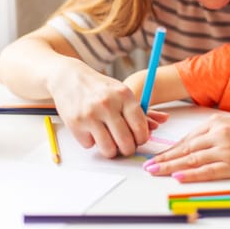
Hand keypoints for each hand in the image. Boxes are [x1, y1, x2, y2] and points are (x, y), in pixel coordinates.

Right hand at [47, 59, 166, 156]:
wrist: (69, 78)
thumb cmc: (100, 89)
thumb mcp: (121, 93)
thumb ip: (139, 111)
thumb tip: (160, 123)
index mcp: (124, 95)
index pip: (140, 127)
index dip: (142, 139)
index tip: (139, 140)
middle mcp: (108, 104)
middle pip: (126, 143)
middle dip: (128, 149)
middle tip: (125, 147)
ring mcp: (90, 114)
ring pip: (109, 149)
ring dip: (111, 150)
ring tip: (109, 142)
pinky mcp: (75, 123)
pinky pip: (90, 146)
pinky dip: (91, 142)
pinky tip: (90, 130)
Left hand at [143, 114, 229, 181]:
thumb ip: (213, 133)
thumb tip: (192, 147)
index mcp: (216, 122)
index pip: (187, 138)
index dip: (169, 149)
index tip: (157, 157)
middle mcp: (219, 133)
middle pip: (185, 148)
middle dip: (164, 158)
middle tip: (148, 166)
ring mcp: (226, 148)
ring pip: (192, 159)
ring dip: (171, 166)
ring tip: (155, 172)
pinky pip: (208, 170)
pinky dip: (192, 174)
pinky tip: (178, 176)